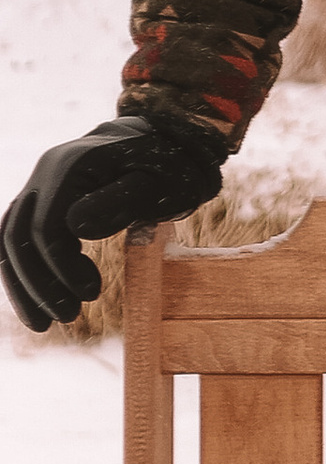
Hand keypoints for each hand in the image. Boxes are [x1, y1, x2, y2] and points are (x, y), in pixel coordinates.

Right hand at [2, 115, 226, 332]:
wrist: (170, 139)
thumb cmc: (171, 164)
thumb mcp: (159, 184)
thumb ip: (120, 201)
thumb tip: (74, 227)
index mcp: (71, 164)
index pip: (46, 226)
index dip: (61, 267)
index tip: (91, 295)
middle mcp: (46, 171)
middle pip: (18, 235)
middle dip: (38, 283)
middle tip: (68, 317)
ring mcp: (42, 183)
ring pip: (11, 238)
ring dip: (24, 284)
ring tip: (47, 324)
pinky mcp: (46, 198)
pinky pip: (21, 236)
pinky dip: (27, 270)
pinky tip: (44, 299)